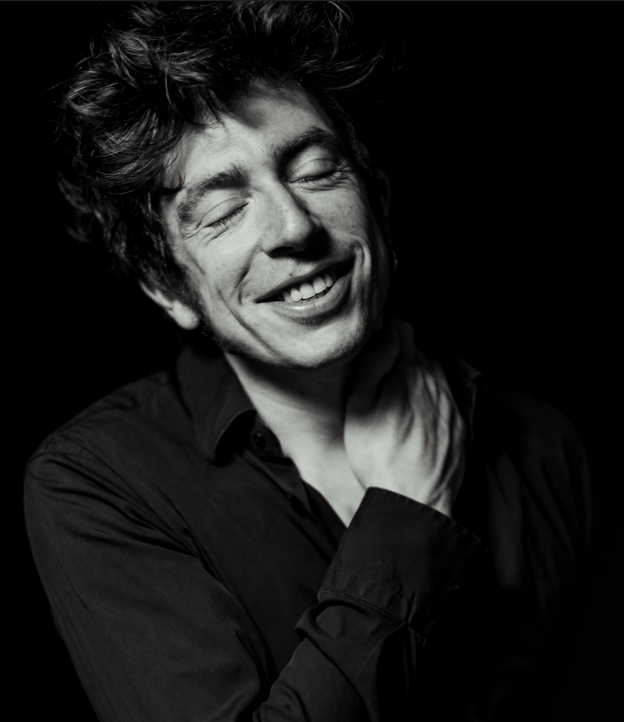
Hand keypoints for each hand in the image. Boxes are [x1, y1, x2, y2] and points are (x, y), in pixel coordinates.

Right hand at [344, 317, 465, 516]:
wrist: (415, 502)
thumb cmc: (378, 456)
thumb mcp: (359, 407)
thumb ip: (373, 365)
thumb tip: (386, 336)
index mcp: (410, 372)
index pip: (402, 329)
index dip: (385, 329)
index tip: (374, 340)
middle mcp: (436, 381)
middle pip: (418, 352)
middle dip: (399, 356)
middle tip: (378, 375)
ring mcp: (451, 403)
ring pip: (432, 375)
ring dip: (415, 379)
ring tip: (394, 400)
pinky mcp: (459, 424)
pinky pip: (443, 399)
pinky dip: (428, 401)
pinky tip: (412, 420)